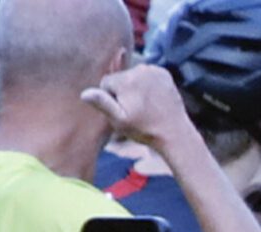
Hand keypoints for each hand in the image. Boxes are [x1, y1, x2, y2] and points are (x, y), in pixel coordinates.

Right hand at [81, 65, 195, 151]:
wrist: (175, 133)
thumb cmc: (145, 129)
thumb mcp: (120, 120)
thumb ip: (103, 104)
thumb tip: (84, 93)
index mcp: (126, 80)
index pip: (105, 83)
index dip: (111, 99)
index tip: (124, 111)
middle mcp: (140, 69)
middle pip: (120, 78)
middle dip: (123, 92)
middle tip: (137, 110)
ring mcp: (154, 70)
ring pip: (133, 76)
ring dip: (135, 88)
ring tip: (146, 106)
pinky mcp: (164, 73)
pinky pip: (147, 75)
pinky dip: (148, 84)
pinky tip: (154, 99)